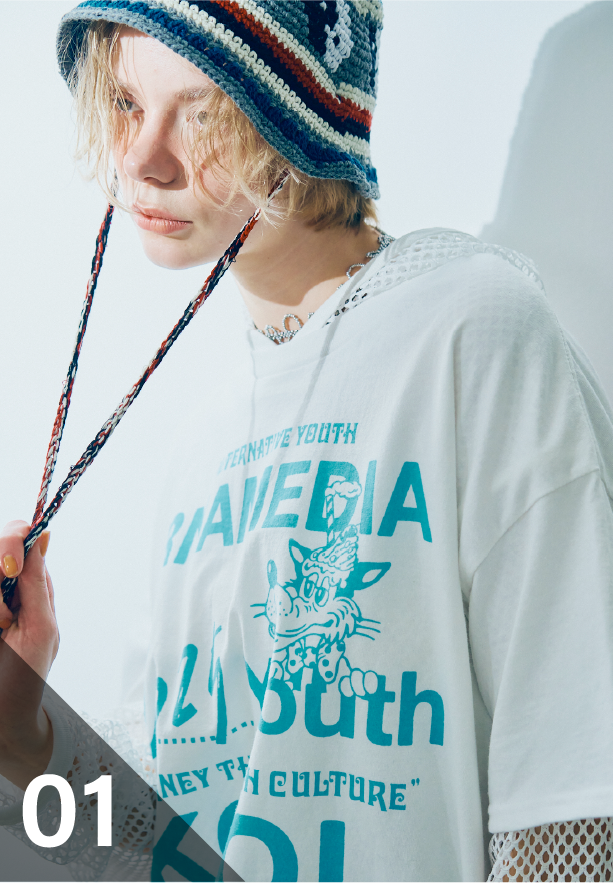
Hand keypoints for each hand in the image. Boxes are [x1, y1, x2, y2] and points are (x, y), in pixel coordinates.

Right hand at [0, 521, 57, 788]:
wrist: (4, 716)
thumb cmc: (25, 676)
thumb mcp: (41, 628)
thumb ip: (38, 584)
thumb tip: (43, 539)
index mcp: (27, 584)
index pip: (21, 538)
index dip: (16, 539)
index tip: (13, 568)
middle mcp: (3, 587)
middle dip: (0, 564)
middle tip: (6, 611)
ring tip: (2, 626)